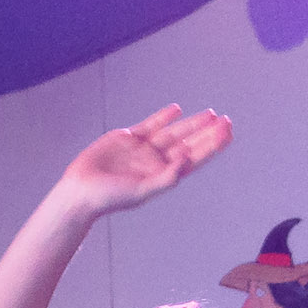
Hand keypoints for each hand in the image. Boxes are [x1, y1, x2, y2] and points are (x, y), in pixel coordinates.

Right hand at [58, 105, 232, 216]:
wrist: (79, 191)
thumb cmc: (109, 198)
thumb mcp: (141, 191)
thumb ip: (165, 178)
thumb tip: (186, 161)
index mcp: (163, 175)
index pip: (194, 159)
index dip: (211, 146)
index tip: (227, 135)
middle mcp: (156, 161)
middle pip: (188, 143)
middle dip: (207, 133)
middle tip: (226, 121)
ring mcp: (143, 149)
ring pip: (173, 133)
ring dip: (192, 124)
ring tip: (211, 114)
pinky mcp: (127, 138)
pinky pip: (150, 125)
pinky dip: (163, 117)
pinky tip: (177, 109)